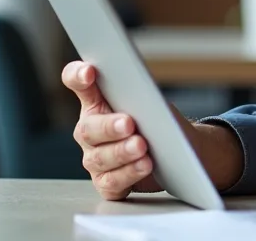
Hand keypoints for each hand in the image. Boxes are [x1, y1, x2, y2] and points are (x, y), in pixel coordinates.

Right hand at [63, 61, 242, 199]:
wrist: (178, 152)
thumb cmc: (157, 121)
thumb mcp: (150, 100)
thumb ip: (139, 91)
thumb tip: (140, 88)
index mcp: (96, 102)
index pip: (77, 82)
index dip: (77, 76)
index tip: (89, 71)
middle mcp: (89, 131)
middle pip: (87, 129)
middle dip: (109, 127)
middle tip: (129, 123)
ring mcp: (96, 159)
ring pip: (100, 158)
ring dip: (122, 152)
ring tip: (142, 146)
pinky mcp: (107, 184)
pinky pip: (112, 183)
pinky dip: (129, 174)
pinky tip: (144, 165)